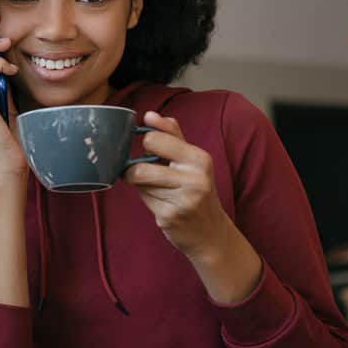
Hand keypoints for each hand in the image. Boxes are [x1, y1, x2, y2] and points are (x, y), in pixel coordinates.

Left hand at [123, 111, 233, 257]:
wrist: (210, 232)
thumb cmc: (196, 190)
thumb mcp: (192, 160)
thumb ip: (171, 135)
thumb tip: (149, 115)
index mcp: (199, 158)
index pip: (154, 139)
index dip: (145, 145)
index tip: (149, 151)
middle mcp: (194, 178)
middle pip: (141, 166)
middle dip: (136, 170)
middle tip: (146, 173)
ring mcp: (183, 199)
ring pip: (140, 183)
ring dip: (141, 186)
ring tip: (158, 189)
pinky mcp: (170, 216)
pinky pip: (144, 200)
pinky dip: (147, 200)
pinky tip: (163, 204)